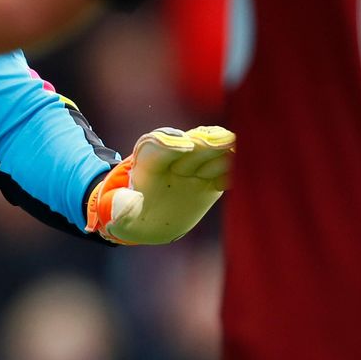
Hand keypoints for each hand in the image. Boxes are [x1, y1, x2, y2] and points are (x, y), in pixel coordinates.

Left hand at [86, 126, 234, 244]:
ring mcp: (194, 166)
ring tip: (239, 154)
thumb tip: (119, 208)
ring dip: (225, 155)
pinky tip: (244, 175)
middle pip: (190, 146)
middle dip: (204, 144)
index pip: (156, 146)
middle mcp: (173, 158)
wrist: (149, 217)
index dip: (169, 143)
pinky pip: (226, 172)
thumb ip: (118, 208)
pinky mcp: (211, 179)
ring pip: (212, 155)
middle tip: (221, 141)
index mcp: (147, 162)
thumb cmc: (128, 212)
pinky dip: (235, 172)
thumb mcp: (117, 211)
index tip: (184, 145)